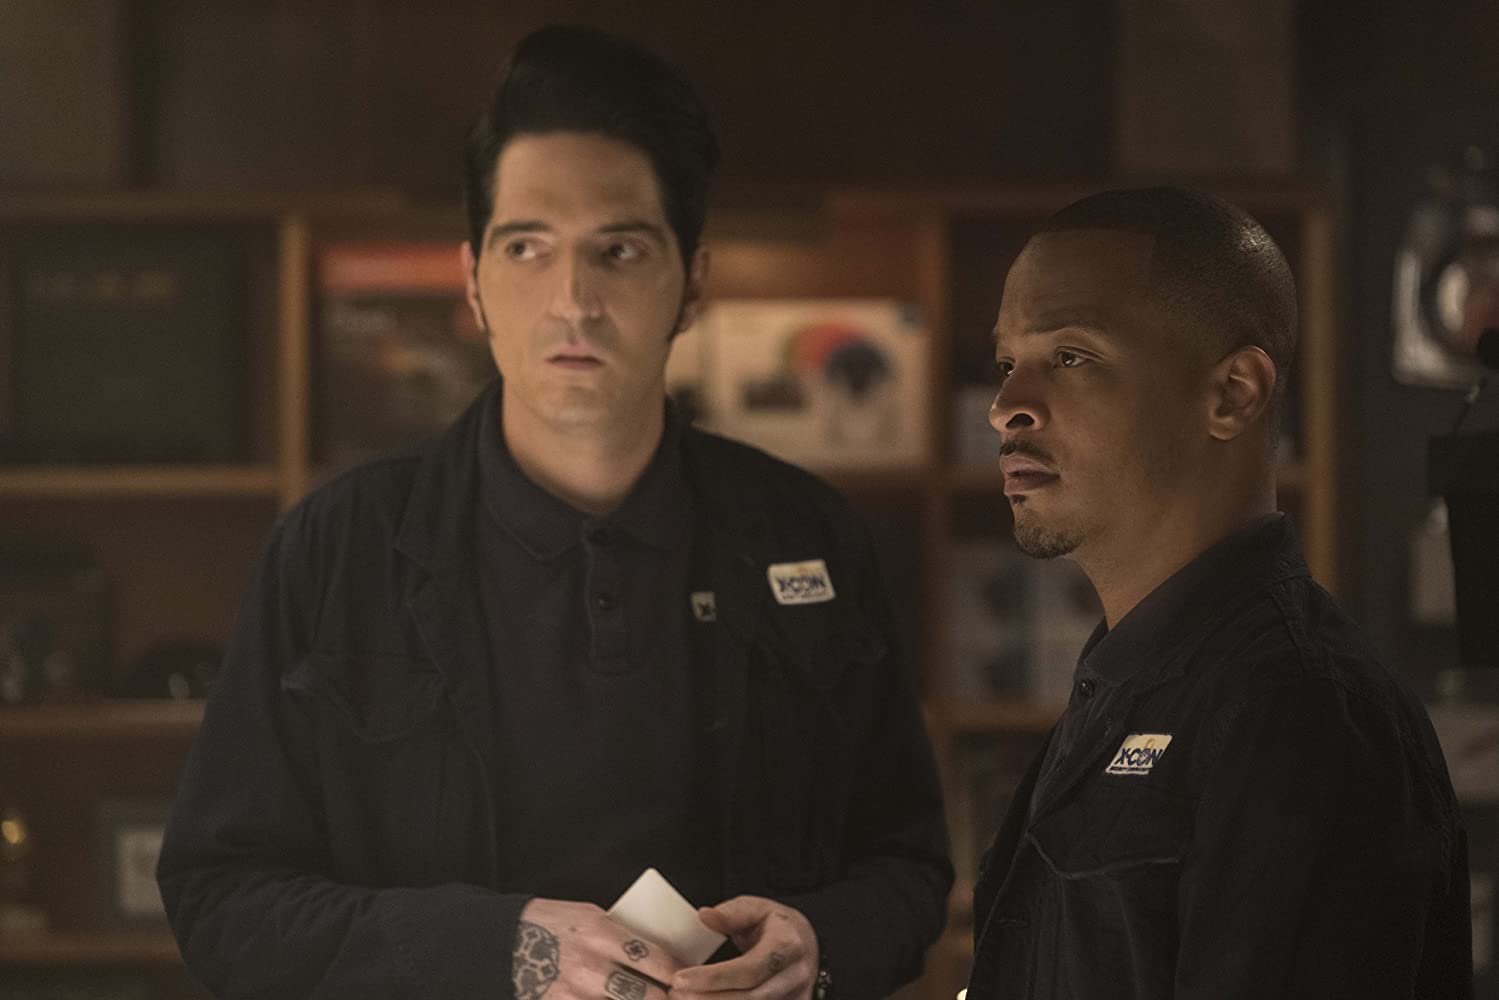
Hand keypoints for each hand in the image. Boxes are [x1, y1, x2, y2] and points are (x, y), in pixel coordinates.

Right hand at [512, 898, 682, 999]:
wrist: (501, 942)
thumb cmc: (546, 924)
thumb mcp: (587, 916)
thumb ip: (618, 934)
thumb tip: (652, 952)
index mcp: (601, 933)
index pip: (656, 959)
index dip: (678, 974)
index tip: (688, 979)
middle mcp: (591, 966)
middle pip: (649, 995)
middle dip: (668, 999)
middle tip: (681, 999)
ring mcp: (575, 993)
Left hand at [670, 896, 817, 999]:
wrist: (807, 945)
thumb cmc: (779, 927)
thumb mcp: (759, 908)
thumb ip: (732, 912)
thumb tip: (705, 916)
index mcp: (788, 946)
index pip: (749, 970)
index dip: (714, 978)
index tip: (681, 979)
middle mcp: (795, 977)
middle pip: (750, 999)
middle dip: (709, 999)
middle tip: (676, 994)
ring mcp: (795, 998)